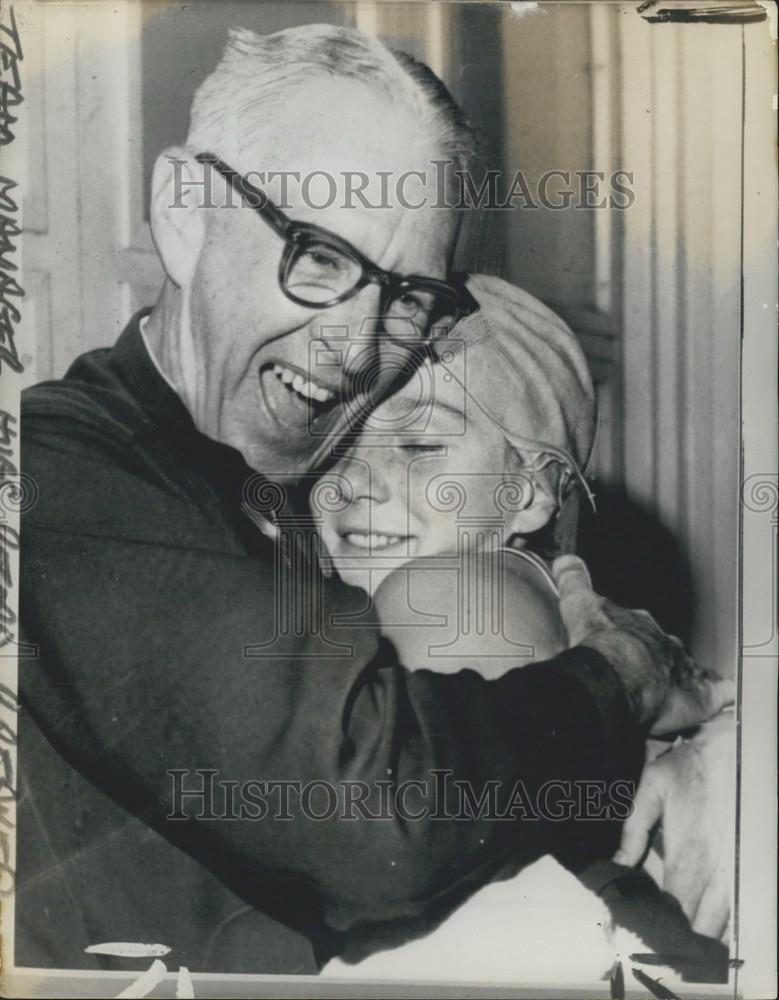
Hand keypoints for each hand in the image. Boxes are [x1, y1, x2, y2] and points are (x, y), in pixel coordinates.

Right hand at [553, 555, 733, 733]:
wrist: (618, 679)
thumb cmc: (599, 648)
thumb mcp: (579, 605)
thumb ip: (574, 581)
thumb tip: (565, 560)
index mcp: (636, 626)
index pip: (636, 624)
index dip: (628, 633)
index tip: (622, 639)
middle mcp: (662, 644)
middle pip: (662, 645)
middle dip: (654, 655)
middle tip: (642, 670)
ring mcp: (682, 669)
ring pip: (686, 667)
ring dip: (681, 675)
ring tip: (672, 690)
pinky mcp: (699, 695)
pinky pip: (717, 692)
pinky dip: (718, 693)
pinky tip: (719, 696)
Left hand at [614, 714, 735, 939]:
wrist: (732, 749)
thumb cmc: (689, 768)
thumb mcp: (652, 789)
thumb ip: (632, 831)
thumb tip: (618, 865)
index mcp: (686, 856)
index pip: (673, 908)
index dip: (659, 923)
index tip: (644, 927)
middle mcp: (715, 872)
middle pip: (700, 926)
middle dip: (682, 935)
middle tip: (664, 937)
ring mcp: (737, 872)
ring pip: (725, 922)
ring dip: (706, 931)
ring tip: (687, 938)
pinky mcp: (750, 865)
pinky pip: (740, 906)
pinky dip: (727, 917)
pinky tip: (713, 920)